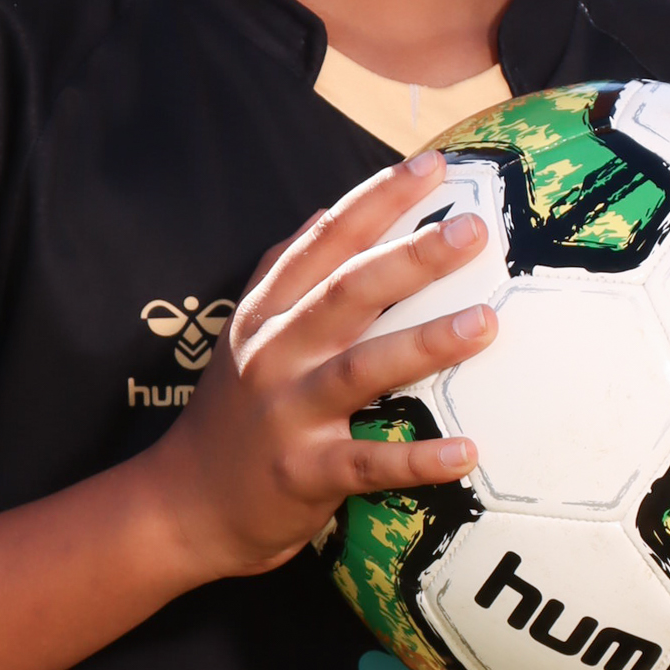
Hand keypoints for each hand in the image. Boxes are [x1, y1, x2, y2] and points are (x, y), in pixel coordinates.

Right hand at [144, 152, 496, 581]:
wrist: (184, 504)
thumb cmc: (232, 414)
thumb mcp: (244, 333)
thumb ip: (282, 274)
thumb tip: (325, 211)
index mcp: (267, 315)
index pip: (325, 243)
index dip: (377, 200)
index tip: (431, 165)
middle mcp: (276, 354)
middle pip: (347, 293)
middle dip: (412, 256)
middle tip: (474, 229)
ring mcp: (288, 414)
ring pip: (361, 370)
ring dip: (425, 344)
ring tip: (485, 322)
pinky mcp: (303, 473)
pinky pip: (368, 464)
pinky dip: (417, 459)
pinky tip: (468, 450)